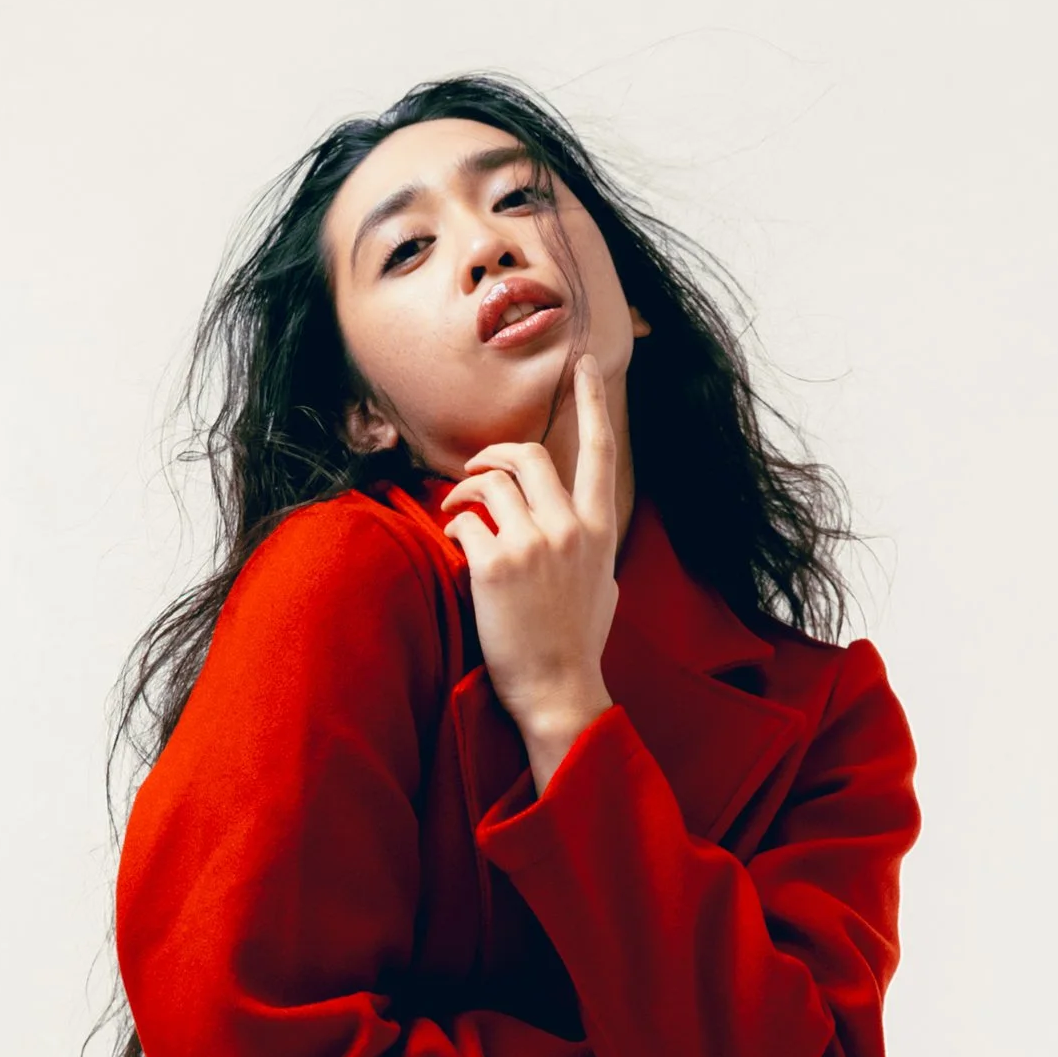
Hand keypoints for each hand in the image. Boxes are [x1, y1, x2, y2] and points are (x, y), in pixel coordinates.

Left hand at [439, 354, 618, 793]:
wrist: (558, 691)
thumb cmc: (578, 645)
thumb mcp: (603, 586)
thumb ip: (591, 547)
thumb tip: (581, 529)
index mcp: (600, 529)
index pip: (600, 451)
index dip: (591, 402)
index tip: (582, 365)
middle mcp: (570, 528)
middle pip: (529, 455)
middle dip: (495, 454)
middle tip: (477, 470)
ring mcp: (534, 544)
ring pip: (491, 482)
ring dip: (465, 489)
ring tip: (458, 511)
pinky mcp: (496, 565)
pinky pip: (465, 522)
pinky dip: (454, 528)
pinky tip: (455, 546)